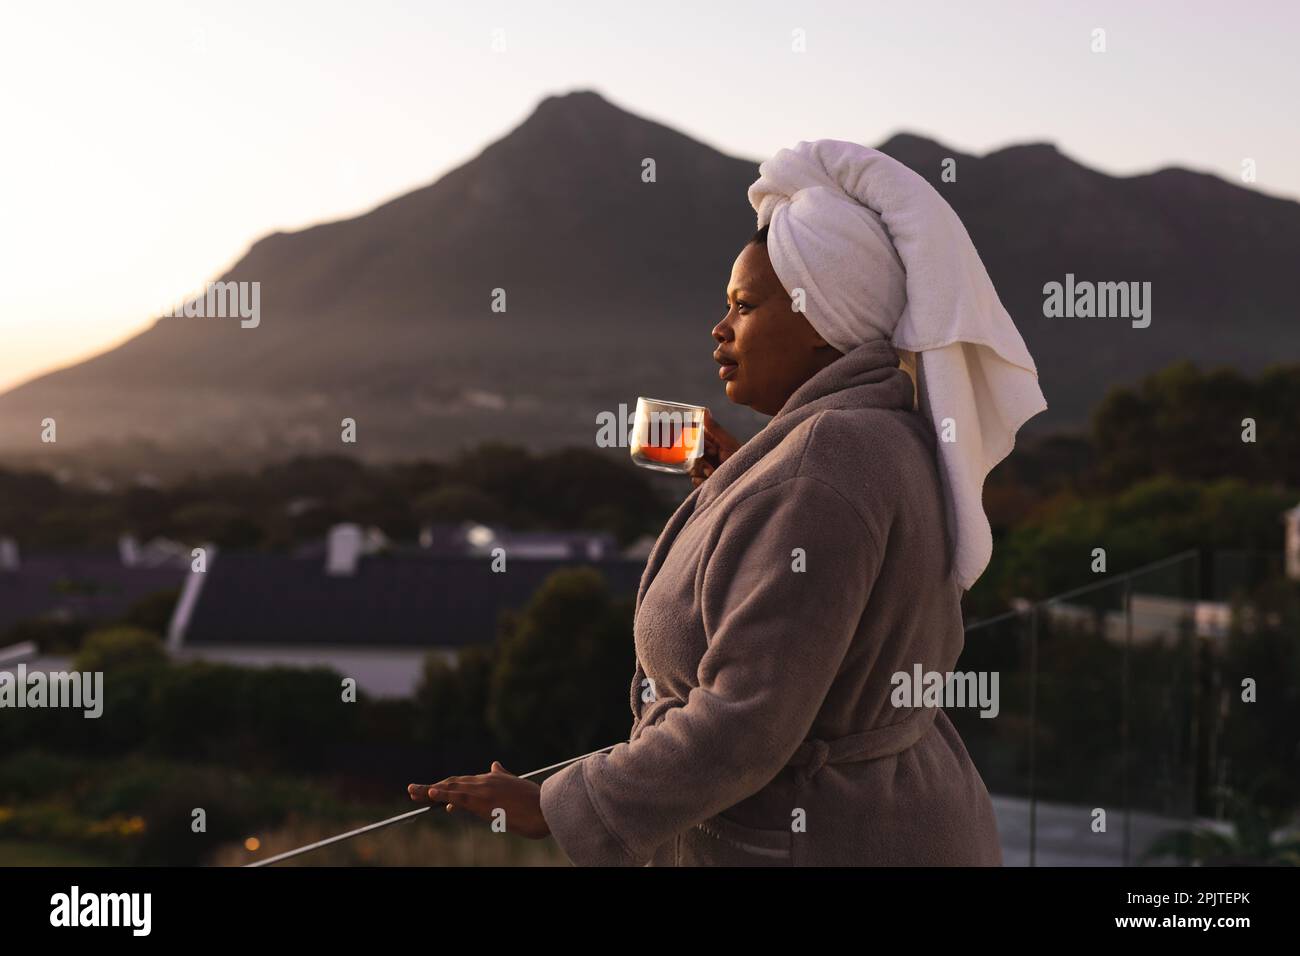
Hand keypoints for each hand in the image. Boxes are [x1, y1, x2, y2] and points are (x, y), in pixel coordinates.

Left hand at [407, 761, 549, 838]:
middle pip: (452, 783)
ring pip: (451, 788)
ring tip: (413, 792)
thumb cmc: (534, 802)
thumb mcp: (515, 785)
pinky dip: (443, 794)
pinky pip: (459, 797)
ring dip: (430, 791)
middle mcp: (485, 781)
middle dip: (432, 787)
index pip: (462, 783)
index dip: (445, 787)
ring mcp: (483, 790)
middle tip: (413, 790)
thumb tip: (494, 764)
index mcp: (491, 779)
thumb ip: (502, 775)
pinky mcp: (483, 800)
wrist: (545, 808)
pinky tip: (430, 793)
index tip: (431, 792)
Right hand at [688, 408, 740, 487]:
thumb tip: (705, 410)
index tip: (712, 448)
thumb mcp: (728, 442)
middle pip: (691, 453)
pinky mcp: (703, 481)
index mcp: (710, 444)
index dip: (700, 443)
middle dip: (701, 457)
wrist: (745, 479)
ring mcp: (704, 469)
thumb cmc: (740, 458)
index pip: (695, 439)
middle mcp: (706, 456)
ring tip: (713, 471)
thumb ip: (715, 428)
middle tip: (714, 457)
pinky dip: (701, 480)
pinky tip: (710, 479)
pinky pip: (694, 479)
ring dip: (702, 469)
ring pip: (691, 466)